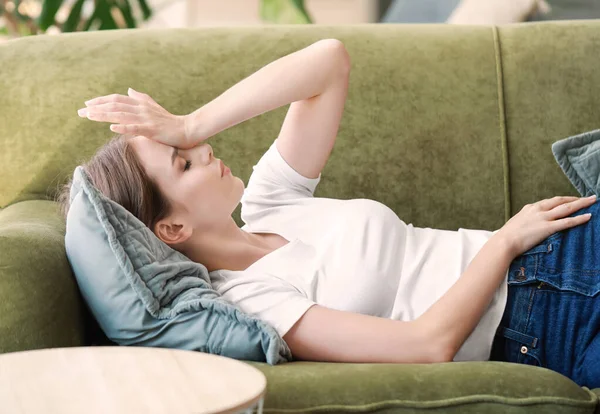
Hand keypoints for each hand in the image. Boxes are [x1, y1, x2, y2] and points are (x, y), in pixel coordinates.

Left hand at [77, 88, 192, 147]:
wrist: (188, 130)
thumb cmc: (171, 121)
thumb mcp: (154, 108)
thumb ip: (142, 98)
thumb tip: (129, 90)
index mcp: (141, 104)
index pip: (117, 100)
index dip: (101, 101)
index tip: (87, 105)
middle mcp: (141, 109)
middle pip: (115, 105)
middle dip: (96, 108)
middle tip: (80, 112)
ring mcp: (147, 119)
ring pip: (121, 115)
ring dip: (104, 115)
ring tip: (89, 116)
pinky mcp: (152, 130)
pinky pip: (136, 128)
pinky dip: (123, 127)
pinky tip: (112, 128)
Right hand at [496, 195, 595, 257]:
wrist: (503, 242)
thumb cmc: (506, 236)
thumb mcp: (516, 223)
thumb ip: (525, 221)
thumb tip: (528, 225)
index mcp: (530, 208)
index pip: (549, 202)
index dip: (562, 200)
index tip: (570, 200)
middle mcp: (538, 210)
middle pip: (560, 201)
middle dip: (575, 198)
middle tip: (588, 197)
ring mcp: (543, 218)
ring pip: (566, 208)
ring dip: (581, 203)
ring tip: (593, 200)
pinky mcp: (547, 228)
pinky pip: (567, 221)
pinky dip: (579, 218)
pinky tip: (588, 216)